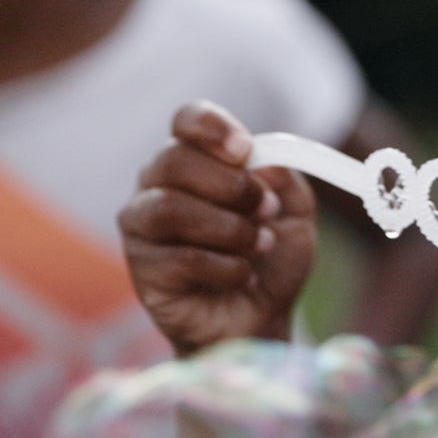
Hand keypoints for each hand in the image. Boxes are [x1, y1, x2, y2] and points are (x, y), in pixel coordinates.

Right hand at [121, 101, 317, 355]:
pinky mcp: (142, 269)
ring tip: (257, 245)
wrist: (260, 318)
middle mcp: (159, 184)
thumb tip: (264, 164)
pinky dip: (226, 267)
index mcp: (195, 158)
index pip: (186, 120)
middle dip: (232, 186)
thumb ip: (283, 179)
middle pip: (174, 160)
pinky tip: (242, 276)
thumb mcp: (294, 211)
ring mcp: (142, 226)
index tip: (245, 150)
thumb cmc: (270, 258)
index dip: (211, 127)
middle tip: (266, 211)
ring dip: (228, 228)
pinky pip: (181, 258)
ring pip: (171, 208)